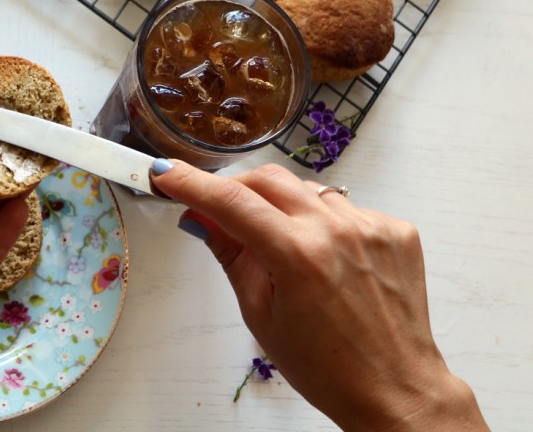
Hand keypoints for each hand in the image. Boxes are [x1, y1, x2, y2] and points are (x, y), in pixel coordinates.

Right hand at [150, 160, 487, 431]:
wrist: (396, 389)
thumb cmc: (327, 367)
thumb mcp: (260, 313)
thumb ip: (230, 254)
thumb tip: (199, 217)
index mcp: (298, 256)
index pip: (230, 201)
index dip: (191, 182)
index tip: (167, 173)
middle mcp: (336, 232)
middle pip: (267, 179)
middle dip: (236, 188)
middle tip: (219, 210)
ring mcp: (371, 227)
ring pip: (307, 190)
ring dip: (283, 208)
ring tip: (284, 250)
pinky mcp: (395, 230)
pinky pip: (344, 207)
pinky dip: (324, 223)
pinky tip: (326, 259)